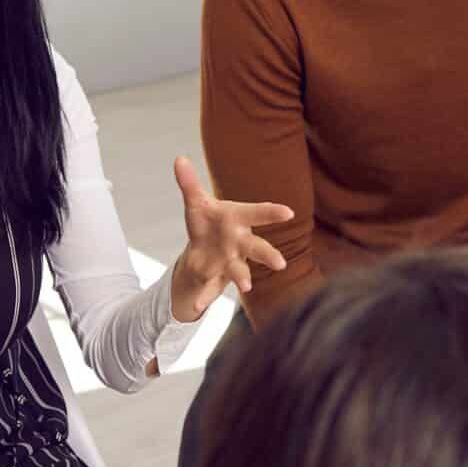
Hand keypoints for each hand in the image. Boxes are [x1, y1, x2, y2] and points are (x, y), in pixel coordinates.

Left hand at [168, 156, 292, 322]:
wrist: (204, 248)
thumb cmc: (208, 221)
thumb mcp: (196, 202)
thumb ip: (189, 184)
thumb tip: (178, 159)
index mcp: (237, 219)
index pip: (257, 213)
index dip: (272, 212)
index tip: (288, 212)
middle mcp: (239, 242)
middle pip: (257, 247)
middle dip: (268, 254)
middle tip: (280, 263)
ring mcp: (230, 261)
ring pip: (240, 270)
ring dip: (243, 278)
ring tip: (246, 287)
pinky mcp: (216, 276)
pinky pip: (211, 288)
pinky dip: (204, 297)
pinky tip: (198, 307)